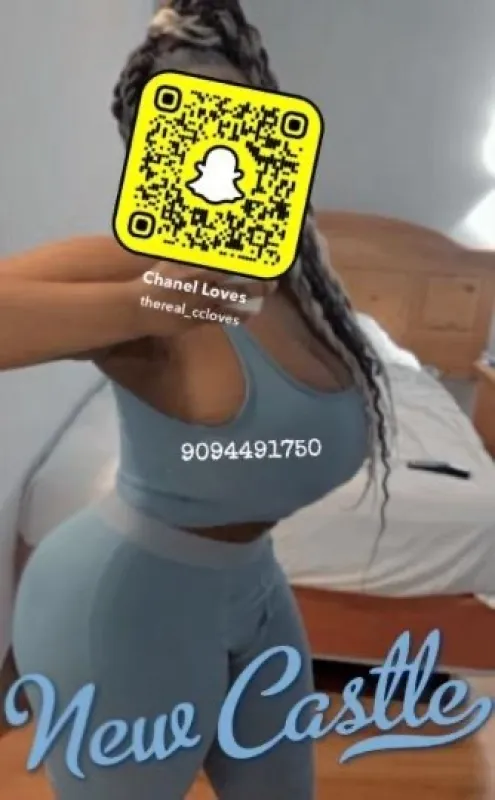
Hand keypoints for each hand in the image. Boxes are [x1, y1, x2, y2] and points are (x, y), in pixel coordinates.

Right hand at [131, 261, 275, 337]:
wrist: (139, 308)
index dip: (248, 259)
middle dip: (258, 280)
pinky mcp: (199, 318)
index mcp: (196, 267)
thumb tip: (204, 241)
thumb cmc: (154, 281)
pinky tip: (248, 314)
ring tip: (267, 292)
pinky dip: (237, 315)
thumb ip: (188, 251)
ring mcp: (202, 302)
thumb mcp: (170, 260)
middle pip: (237, 280)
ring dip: (252, 295)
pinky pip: (222, 317)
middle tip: (273, 279)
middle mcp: (202, 284)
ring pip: (233, 299)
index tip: (264, 256)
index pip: (228, 261)